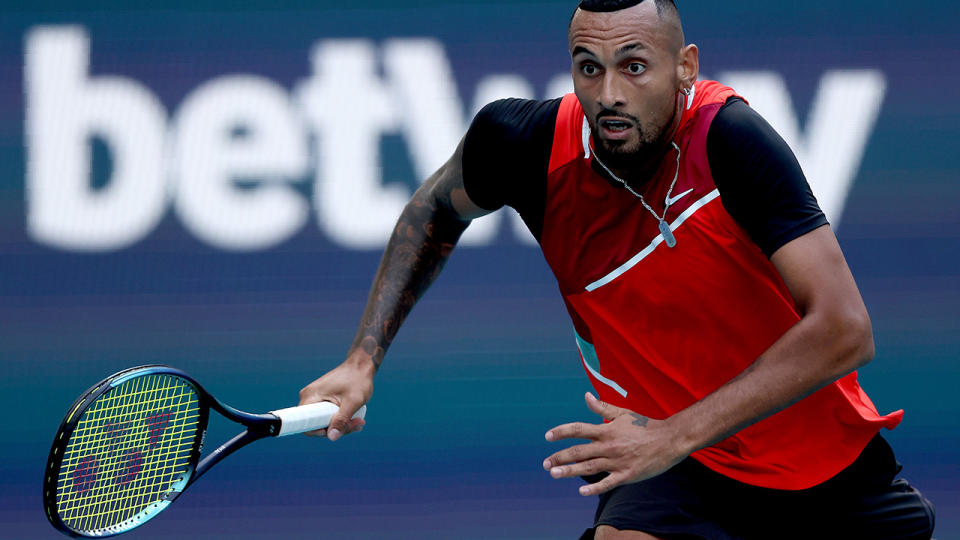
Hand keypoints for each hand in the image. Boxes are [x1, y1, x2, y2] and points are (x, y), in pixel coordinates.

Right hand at [297, 354, 374, 440]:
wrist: (361, 366)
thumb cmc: (358, 380)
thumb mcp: (352, 401)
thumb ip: (342, 420)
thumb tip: (332, 437)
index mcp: (310, 396)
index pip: (305, 424)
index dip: (320, 432)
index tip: (338, 430)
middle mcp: (309, 397)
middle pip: (317, 425)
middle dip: (337, 428)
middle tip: (357, 423)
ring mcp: (315, 398)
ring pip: (324, 421)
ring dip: (342, 424)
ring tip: (359, 420)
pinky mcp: (322, 399)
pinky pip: (328, 415)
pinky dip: (340, 418)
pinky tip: (354, 417)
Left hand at [542, 393, 688, 495]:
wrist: (669, 440)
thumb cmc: (645, 425)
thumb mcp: (623, 413)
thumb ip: (603, 407)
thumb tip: (586, 396)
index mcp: (606, 430)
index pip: (578, 430)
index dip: (561, 432)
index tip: (547, 436)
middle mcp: (609, 445)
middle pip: (579, 452)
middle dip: (560, 457)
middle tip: (546, 463)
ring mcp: (617, 461)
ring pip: (588, 467)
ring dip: (570, 471)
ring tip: (554, 474)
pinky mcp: (627, 475)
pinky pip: (607, 483)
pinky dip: (594, 488)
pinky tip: (581, 492)